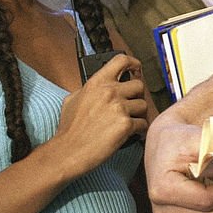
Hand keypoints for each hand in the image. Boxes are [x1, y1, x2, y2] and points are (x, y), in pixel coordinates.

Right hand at [51, 53, 147, 174]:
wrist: (67, 151)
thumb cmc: (69, 129)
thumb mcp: (73, 99)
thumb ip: (89, 90)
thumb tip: (99, 88)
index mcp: (97, 83)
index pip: (121, 61)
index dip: (133, 63)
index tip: (136, 69)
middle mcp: (110, 92)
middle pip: (139, 85)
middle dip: (138, 96)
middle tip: (132, 106)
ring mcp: (119, 108)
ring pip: (144, 105)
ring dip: (140, 114)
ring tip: (131, 122)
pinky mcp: (125, 125)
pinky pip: (143, 123)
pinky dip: (140, 129)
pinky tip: (132, 133)